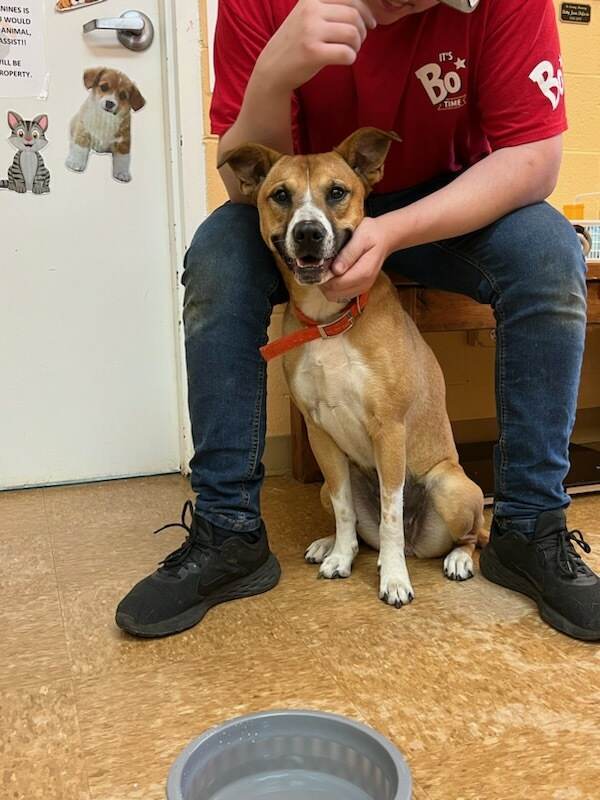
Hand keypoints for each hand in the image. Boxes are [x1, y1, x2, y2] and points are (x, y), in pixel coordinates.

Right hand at [256, 0, 376, 92]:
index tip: (370, 23)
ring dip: (357, 45)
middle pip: (354, 15)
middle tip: (359, 42)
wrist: (272, 67)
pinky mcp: (313, 53)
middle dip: (363, 31)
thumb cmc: (297, 42)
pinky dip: (351, 58)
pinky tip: (345, 60)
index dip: (366, 11)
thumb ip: (330, 6)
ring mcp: (310, 31)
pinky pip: (346, 54)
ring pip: (353, 34)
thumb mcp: (308, 14)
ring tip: (349, 50)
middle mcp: (310, 10)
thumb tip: (366, 8)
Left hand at [321, 217, 391, 300]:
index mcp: (364, 272)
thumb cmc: (371, 234)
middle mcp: (363, 284)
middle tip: (321, 266)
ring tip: (327, 269)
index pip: (336, 285)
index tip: (319, 264)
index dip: (324, 276)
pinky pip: (340, 294)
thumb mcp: (360, 237)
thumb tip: (335, 270)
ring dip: (327, 285)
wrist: (384, 238)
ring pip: (335, 296)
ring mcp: (361, 288)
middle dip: (323, 281)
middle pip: (333, 293)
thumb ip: (348, 254)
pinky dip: (333, 287)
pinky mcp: (359, 288)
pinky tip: (333, 273)